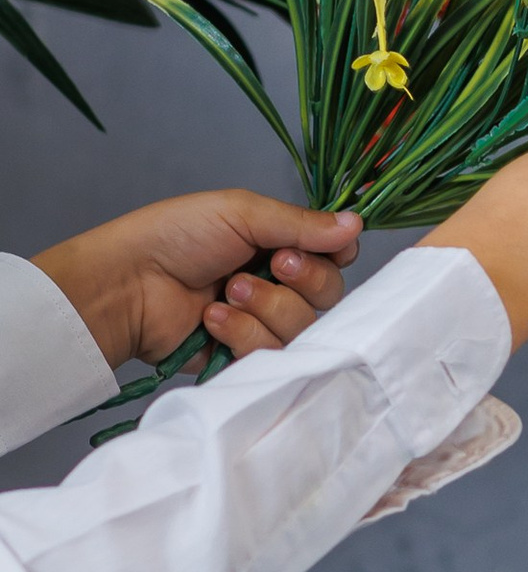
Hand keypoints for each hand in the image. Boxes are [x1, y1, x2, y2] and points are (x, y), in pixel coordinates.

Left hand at [34, 193, 360, 371]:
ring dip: (266, 306)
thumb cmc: (174, 236)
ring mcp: (261, 323)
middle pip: (329, 295)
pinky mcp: (243, 358)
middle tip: (270, 265)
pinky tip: (211, 318)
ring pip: (303, 327)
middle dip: (301, 279)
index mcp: (278, 245)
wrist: (125, 284)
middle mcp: (277, 285)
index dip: (331, 256)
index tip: (307, 247)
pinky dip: (242, 333)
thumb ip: (301, 223)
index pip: (335, 258)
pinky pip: (272, 355)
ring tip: (225, 292)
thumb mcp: (240, 213)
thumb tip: (357, 225)